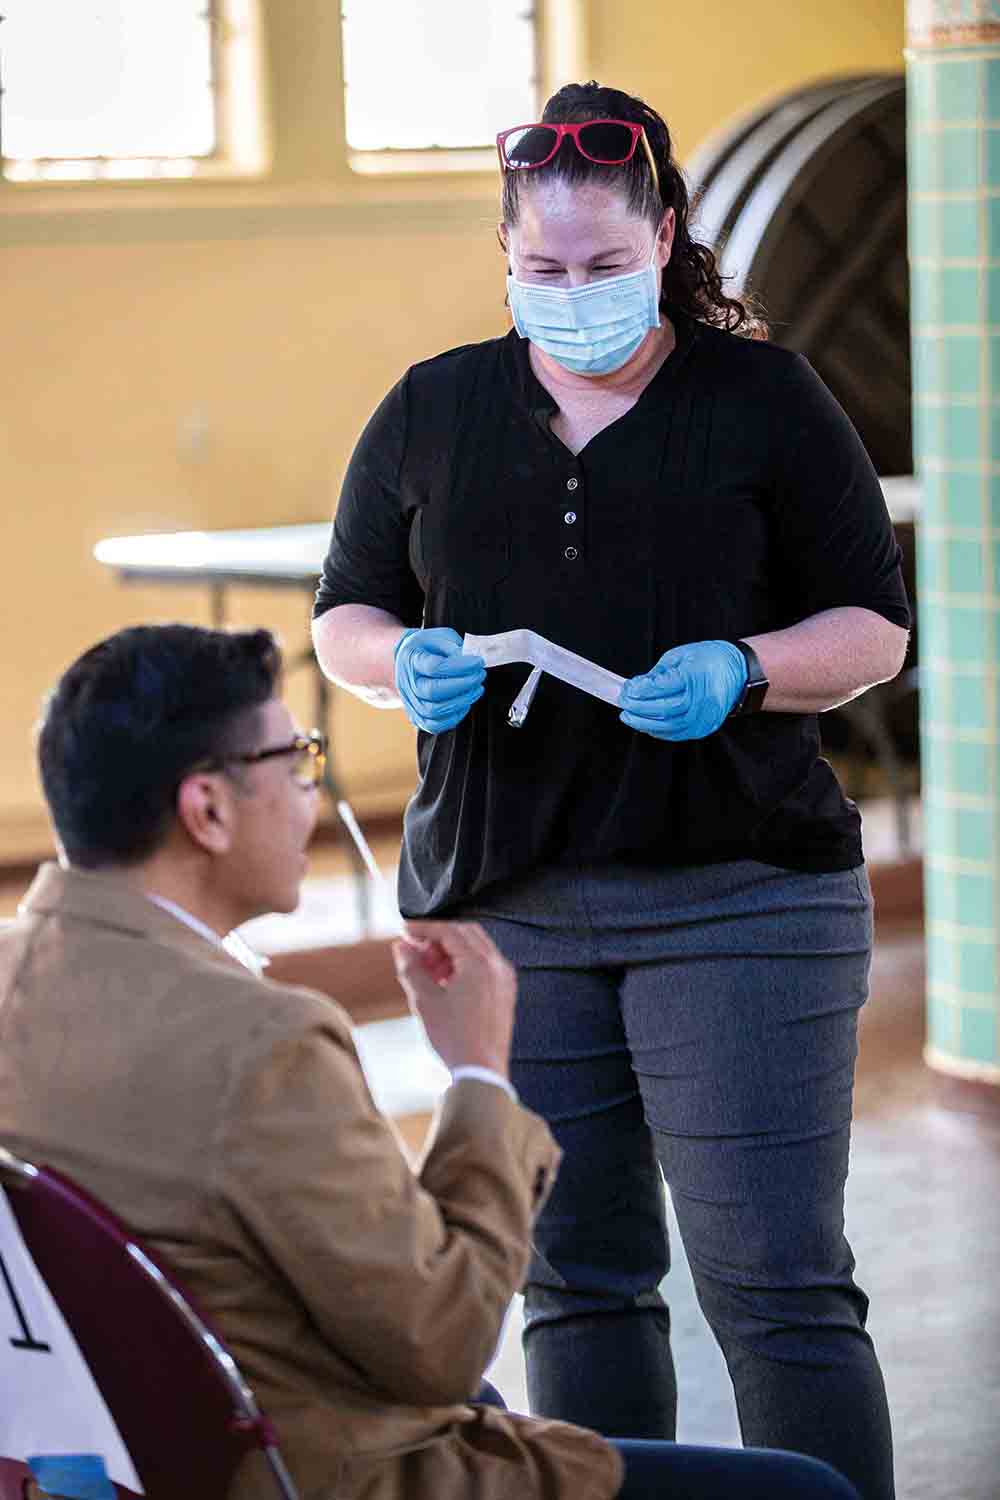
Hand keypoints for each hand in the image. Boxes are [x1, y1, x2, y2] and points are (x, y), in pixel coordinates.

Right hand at [392, 921, 515, 1078]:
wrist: (481, 1071)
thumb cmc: (454, 1037)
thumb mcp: (424, 1000)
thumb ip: (411, 968)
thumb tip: (401, 947)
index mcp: (479, 964)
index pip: (449, 931)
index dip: (424, 928)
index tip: (405, 931)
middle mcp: (497, 965)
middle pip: (466, 934)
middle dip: (438, 937)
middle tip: (416, 949)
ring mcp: (504, 979)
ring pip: (477, 949)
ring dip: (451, 951)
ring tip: (428, 969)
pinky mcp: (505, 993)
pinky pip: (485, 966)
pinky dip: (465, 965)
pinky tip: (446, 982)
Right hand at [394, 627, 485, 732]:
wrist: (407, 661)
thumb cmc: (426, 648)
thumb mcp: (440, 637)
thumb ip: (455, 647)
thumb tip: (470, 661)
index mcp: (411, 659)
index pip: (434, 667)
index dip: (460, 666)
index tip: (478, 662)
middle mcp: (407, 683)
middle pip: (433, 691)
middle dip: (464, 685)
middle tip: (479, 675)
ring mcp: (410, 701)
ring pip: (434, 711)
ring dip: (461, 701)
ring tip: (476, 689)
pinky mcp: (416, 715)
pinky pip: (434, 725)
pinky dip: (453, 718)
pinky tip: (464, 704)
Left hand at [618, 640, 746, 740]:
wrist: (740, 673)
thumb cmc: (711, 660)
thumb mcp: (681, 655)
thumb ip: (658, 673)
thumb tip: (638, 686)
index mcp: (696, 676)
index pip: (662, 687)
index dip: (641, 690)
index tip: (628, 688)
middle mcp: (703, 699)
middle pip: (663, 709)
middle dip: (638, 707)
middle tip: (623, 702)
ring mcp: (705, 716)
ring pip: (669, 725)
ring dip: (644, 722)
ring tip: (628, 716)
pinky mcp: (705, 727)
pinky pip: (677, 733)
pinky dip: (658, 730)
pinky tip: (646, 724)